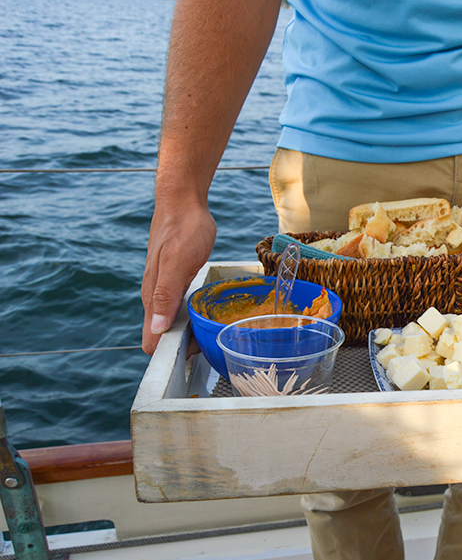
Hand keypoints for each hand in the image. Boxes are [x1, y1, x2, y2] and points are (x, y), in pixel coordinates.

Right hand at [141, 201, 215, 353]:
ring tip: (213, 334)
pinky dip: (193, 315)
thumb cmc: (182, 229)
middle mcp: (156, 295)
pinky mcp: (176, 279)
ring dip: (190, 332)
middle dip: (184, 347)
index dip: (169, 355)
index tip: (192, 358)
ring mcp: (165, 287)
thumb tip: (155, 329)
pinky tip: (208, 314)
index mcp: (152, 296)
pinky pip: (181, 306)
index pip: (151, 341)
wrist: (183, 202)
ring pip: (172, 321)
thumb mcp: (176, 262)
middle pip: (163, 335)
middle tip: (211, 345)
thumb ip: (164, 295)